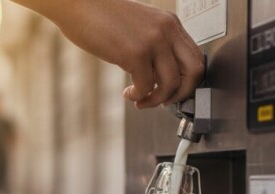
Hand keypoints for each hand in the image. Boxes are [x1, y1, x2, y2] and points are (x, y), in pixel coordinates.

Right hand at [13, 0, 203, 108]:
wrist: (79, 5)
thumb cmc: (102, 17)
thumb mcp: (140, 27)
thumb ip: (155, 45)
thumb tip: (160, 74)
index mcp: (170, 24)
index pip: (196, 58)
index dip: (188, 81)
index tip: (173, 91)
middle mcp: (166, 30)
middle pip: (193, 72)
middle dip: (180, 94)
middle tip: (164, 101)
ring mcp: (153, 41)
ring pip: (171, 84)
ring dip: (156, 100)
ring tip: (141, 100)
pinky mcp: (135, 53)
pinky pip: (146, 86)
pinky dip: (138, 96)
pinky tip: (127, 93)